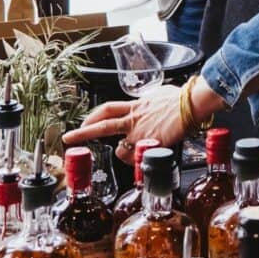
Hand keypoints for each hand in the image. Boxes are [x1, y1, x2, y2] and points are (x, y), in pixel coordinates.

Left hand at [62, 85, 183, 162]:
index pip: (107, 110)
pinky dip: (140, 161)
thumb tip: (149, 106)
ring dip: (124, 155)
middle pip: (101, 126)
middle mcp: (133, 120)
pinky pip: (138, 159)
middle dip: (82, 133)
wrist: (192, 104)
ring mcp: (139, 133)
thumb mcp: (159, 96)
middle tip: (67, 140)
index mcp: (135, 106)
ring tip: (135, 155)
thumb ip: (149, 103)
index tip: (83, 122)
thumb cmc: (182, 98)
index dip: (93, 116)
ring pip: (120, 151)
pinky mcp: (149, 145)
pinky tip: (148, 159)